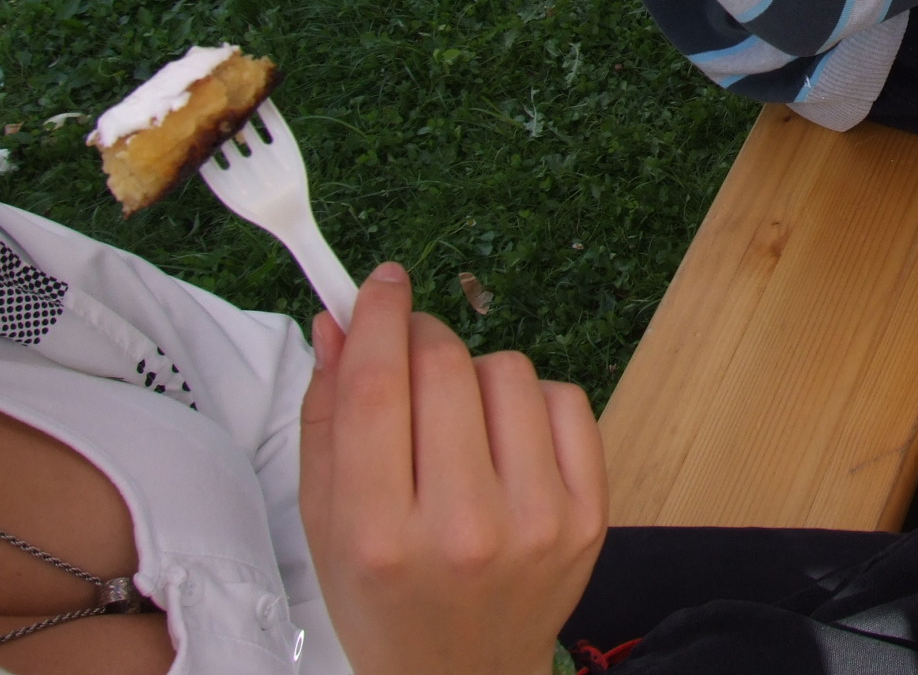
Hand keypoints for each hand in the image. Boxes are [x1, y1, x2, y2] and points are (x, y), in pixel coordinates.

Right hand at [299, 264, 607, 674]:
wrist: (463, 674)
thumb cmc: (384, 594)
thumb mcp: (326, 521)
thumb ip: (327, 416)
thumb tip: (339, 318)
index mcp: (378, 535)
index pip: (378, 388)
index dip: (379, 317)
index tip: (383, 282)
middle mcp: (462, 529)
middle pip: (445, 367)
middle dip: (423, 339)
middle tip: (411, 355)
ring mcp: (537, 522)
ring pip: (508, 370)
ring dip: (477, 377)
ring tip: (459, 426)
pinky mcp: (590, 515)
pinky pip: (564, 397)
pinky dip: (531, 404)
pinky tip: (507, 446)